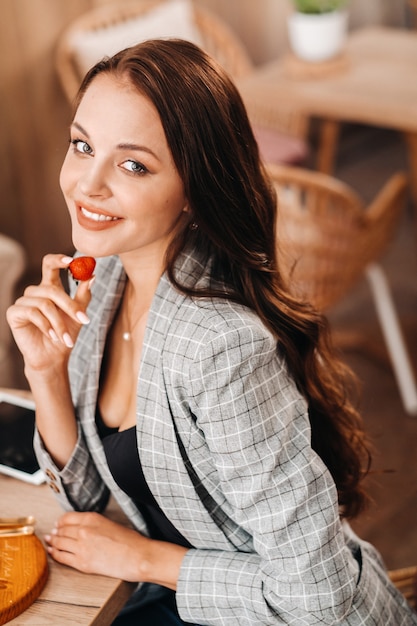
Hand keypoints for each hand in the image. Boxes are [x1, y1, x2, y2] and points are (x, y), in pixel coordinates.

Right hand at [6, 253, 92, 371]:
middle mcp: (35, 292)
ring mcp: (23, 302)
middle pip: (51, 288)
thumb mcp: (78, 314)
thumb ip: (83, 295)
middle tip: (84, 319)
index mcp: (49, 288)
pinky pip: (32, 312)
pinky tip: (52, 336)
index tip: (73, 261)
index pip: (49, 264)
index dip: (59, 260)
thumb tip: (91, 276)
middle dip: (69, 306)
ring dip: (59, 323)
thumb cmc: (65, 334)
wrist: (53, 357)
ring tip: (65, 337)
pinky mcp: (14, 313)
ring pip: (44, 304)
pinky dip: (46, 325)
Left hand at [45, 511, 150, 581]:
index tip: (58, 524)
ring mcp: (81, 547)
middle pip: (61, 530)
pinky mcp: (82, 563)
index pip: (67, 518)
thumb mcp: (111, 523)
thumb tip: (84, 528)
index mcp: (92, 518)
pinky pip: (62, 557)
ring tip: (49, 542)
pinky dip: (54, 554)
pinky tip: (52, 553)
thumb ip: (95, 524)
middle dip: (55, 532)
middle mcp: (84, 530)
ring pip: (59, 543)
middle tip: (51, 534)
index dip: (60, 522)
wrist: (138, 556)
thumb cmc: (130, 540)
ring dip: (52, 542)